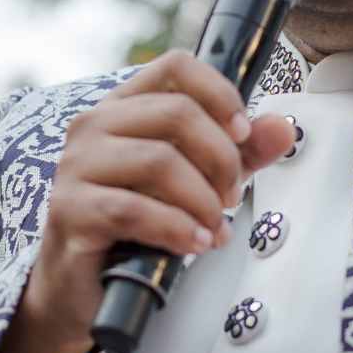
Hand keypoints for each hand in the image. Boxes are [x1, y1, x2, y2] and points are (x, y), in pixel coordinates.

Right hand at [0, 52, 293, 352]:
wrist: (82, 286)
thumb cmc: (137, 226)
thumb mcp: (198, 182)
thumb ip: (240, 153)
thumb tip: (282, 128)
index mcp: (124, 107)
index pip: (176, 66)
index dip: (219, 93)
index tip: (242, 132)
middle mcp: (94, 126)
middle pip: (176, 113)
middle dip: (221, 158)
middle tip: (232, 197)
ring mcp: (76, 166)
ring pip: (159, 160)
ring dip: (202, 199)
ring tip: (215, 228)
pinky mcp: (70, 210)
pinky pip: (133, 209)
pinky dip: (176, 228)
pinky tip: (195, 243)